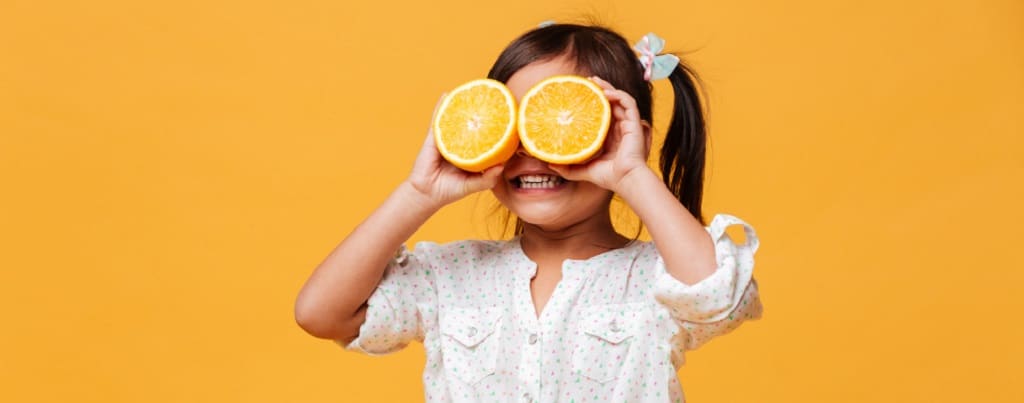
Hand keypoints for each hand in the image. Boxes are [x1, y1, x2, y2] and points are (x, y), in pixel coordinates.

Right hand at [406, 94, 504, 208]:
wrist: (427, 194)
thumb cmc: (450, 190)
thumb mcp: (473, 185)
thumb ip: (487, 178)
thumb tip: (502, 166)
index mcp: (471, 153)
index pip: (485, 138)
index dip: (495, 129)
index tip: (508, 118)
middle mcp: (460, 143)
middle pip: (472, 126)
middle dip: (481, 114)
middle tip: (493, 99)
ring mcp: (446, 139)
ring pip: (456, 120)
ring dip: (462, 106)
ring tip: (472, 92)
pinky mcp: (434, 139)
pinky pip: (438, 120)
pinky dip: (441, 107)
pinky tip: (446, 95)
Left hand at [548, 76, 652, 192]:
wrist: (625, 180)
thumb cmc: (609, 177)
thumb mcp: (583, 170)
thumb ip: (568, 168)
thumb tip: (549, 164)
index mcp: (611, 136)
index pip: (603, 112)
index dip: (594, 102)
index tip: (580, 94)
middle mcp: (620, 128)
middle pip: (611, 102)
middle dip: (600, 89)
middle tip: (587, 81)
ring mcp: (628, 125)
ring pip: (619, 98)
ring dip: (608, 88)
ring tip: (595, 82)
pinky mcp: (634, 124)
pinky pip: (628, 103)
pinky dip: (618, 95)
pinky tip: (606, 93)